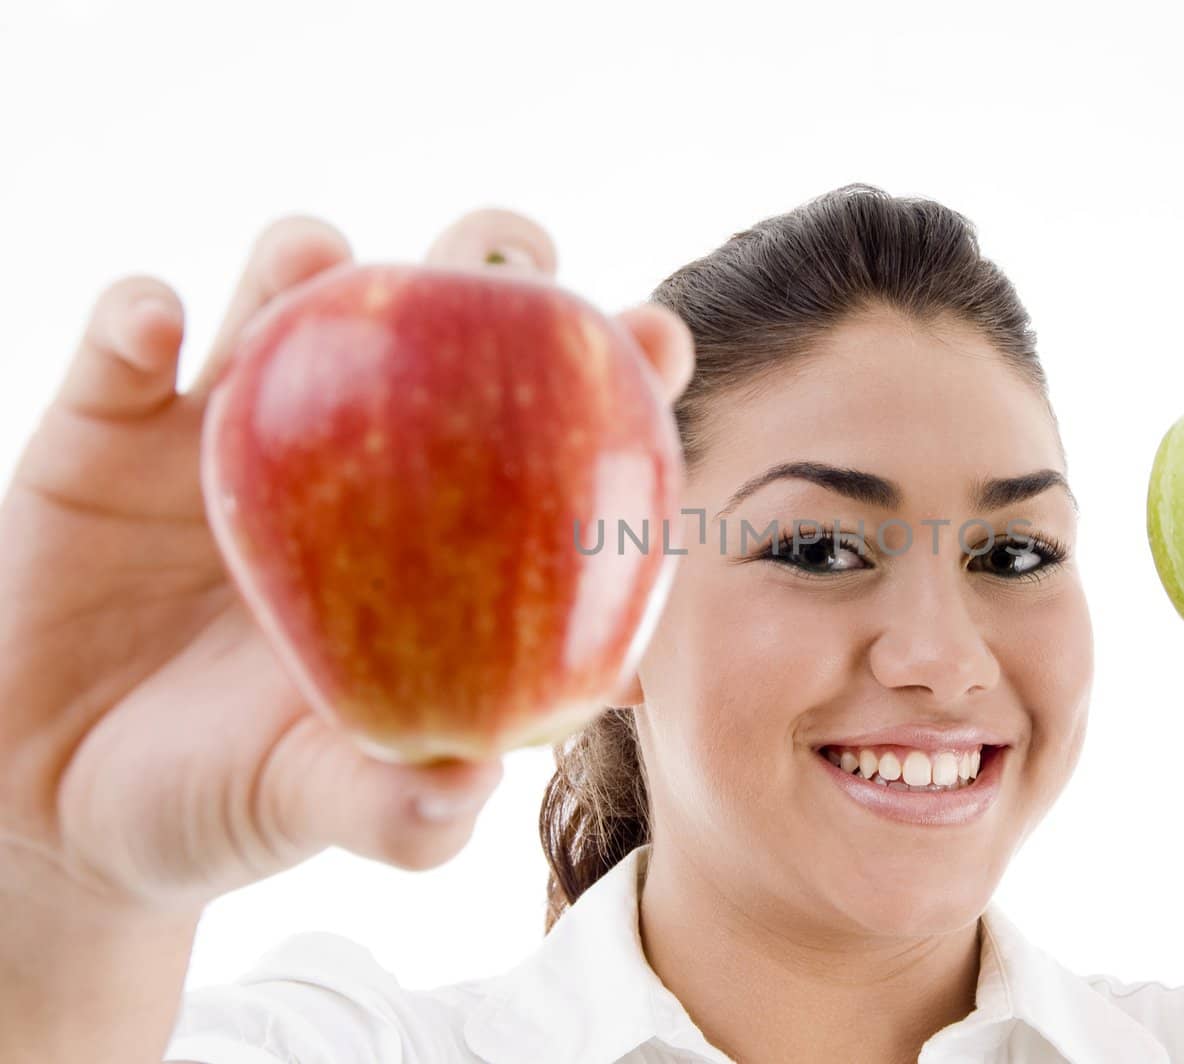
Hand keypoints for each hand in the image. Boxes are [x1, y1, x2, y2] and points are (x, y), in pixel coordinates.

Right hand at [0, 208, 694, 914]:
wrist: (63, 813)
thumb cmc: (224, 799)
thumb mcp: (315, 804)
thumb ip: (396, 809)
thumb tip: (475, 783)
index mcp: (426, 535)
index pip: (537, 431)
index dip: (604, 375)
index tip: (655, 336)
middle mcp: (345, 462)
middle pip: (431, 323)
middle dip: (483, 263)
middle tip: (506, 263)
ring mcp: (230, 436)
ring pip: (282, 297)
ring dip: (307, 264)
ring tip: (321, 261)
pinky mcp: (103, 435)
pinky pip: (121, 351)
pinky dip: (139, 319)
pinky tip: (161, 326)